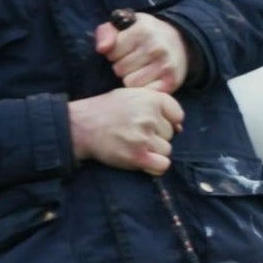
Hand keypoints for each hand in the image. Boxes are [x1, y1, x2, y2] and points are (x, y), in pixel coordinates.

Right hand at [68, 87, 184, 174]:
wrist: (82, 126)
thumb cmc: (107, 111)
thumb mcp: (131, 96)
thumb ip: (156, 105)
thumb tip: (179, 127)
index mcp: (150, 98)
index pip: (177, 114)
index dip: (168, 121)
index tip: (153, 124)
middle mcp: (149, 116)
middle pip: (170, 134)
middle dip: (157, 136)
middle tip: (136, 134)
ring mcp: (144, 137)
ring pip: (166, 150)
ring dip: (154, 152)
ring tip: (135, 145)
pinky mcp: (138, 156)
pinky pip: (162, 166)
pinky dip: (155, 166)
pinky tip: (142, 159)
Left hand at [95, 14, 189, 92]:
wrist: (180, 43)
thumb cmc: (147, 34)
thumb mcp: (126, 25)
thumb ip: (106, 32)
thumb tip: (102, 49)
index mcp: (142, 30)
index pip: (111, 52)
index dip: (114, 52)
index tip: (123, 50)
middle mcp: (155, 47)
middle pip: (120, 69)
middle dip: (122, 66)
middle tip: (133, 61)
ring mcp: (164, 66)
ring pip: (130, 83)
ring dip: (131, 80)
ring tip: (140, 71)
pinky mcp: (170, 82)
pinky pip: (144, 93)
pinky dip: (143, 89)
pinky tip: (148, 81)